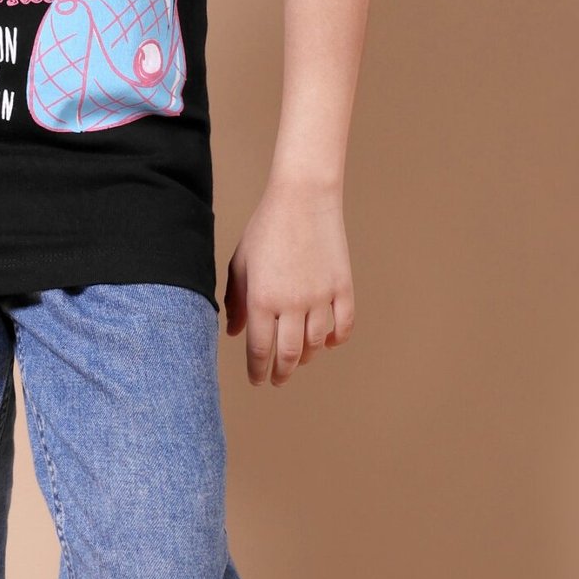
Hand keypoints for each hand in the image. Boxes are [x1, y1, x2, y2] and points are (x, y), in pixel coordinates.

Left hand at [224, 180, 354, 386]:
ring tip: (299, 359)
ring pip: (316, 343)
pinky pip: (344, 325)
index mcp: (262, 299)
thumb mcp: (241, 264)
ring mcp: (320, 296)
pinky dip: (336, 339)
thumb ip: (236, 301)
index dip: (258, 370)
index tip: (257, 379)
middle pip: (290, 354)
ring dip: (307, 357)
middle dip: (282, 372)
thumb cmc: (266, 228)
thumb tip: (234, 333)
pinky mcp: (342, 286)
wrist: (303, 199)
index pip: (260, 349)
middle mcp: (292, 303)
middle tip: (277, 379)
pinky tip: (327, 342)